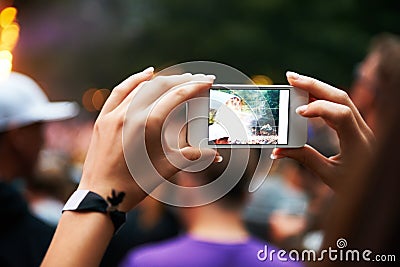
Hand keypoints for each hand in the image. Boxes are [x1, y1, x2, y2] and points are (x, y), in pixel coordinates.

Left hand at [79, 68, 216, 210]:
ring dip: (163, 80)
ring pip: (143, 86)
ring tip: (179, 79)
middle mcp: (131, 114)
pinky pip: (120, 91)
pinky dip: (135, 80)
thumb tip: (215, 155)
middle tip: (198, 79)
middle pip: (161, 86)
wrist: (101, 196)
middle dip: (182, 80)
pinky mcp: (104, 118)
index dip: (195, 86)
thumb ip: (193, 157)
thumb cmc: (135, 185)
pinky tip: (147, 74)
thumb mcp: (167, 169)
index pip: (177, 96)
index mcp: (149, 125)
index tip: (208, 80)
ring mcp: (115, 114)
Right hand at [271, 72, 374, 191]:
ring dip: (318, 88)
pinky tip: (308, 96)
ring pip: (341, 98)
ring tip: (296, 82)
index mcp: (358, 143)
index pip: (341, 115)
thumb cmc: (356, 187)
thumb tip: (279, 150)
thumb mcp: (328, 175)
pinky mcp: (356, 126)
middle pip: (341, 97)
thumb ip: (304, 158)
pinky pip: (340, 105)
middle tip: (291, 78)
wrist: (375, 188)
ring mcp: (361, 126)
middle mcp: (362, 129)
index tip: (297, 112)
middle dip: (314, 85)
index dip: (319, 108)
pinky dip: (322, 98)